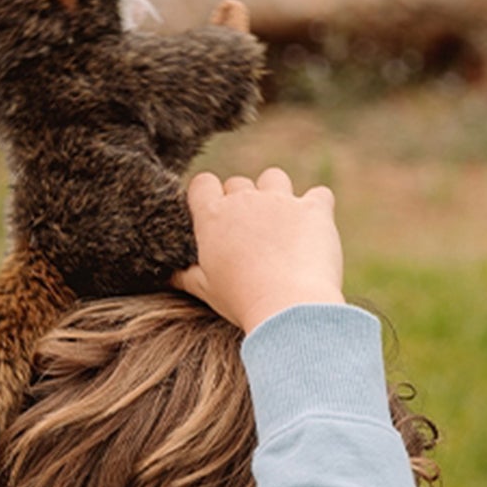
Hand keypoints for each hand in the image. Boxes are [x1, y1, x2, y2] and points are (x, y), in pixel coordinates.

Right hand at [174, 167, 344, 331]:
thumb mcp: (206, 291)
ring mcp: (280, 201)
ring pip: (274, 178)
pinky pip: (320, 195)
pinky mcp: (313, 210)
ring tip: (285, 224)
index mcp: (213, 215)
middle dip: (245, 202)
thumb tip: (166, 276)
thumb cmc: (243, 301)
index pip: (203, 183)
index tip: (220, 219)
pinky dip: (319, 207)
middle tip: (255, 236)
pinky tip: (316, 227)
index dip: (211, 197)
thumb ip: (186, 276)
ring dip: (278, 194)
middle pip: (240, 184)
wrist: (289, 308)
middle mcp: (244, 200)